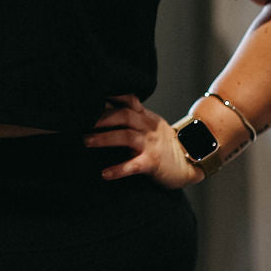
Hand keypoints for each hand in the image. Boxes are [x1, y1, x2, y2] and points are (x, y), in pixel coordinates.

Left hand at [84, 94, 202, 188]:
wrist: (190, 161)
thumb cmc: (163, 145)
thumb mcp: (149, 125)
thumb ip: (131, 117)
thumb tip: (102, 110)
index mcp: (145, 116)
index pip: (128, 100)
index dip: (110, 96)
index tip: (89, 96)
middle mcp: (148, 127)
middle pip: (124, 115)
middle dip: (101, 117)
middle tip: (80, 121)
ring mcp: (151, 144)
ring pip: (126, 136)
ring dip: (104, 138)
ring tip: (86, 141)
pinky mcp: (153, 163)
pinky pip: (134, 165)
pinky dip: (118, 169)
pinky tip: (104, 174)